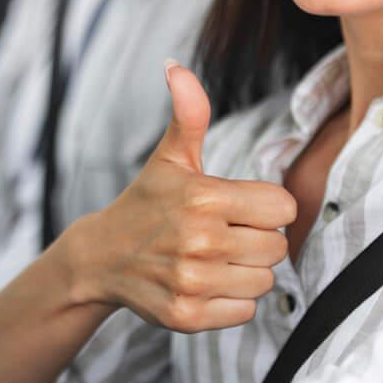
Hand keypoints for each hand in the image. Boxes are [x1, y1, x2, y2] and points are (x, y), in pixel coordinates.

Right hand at [57, 62, 294, 333]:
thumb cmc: (146, 203)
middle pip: (276, 247)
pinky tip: (204, 284)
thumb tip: (176, 66)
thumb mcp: (170, 157)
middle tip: (221, 235)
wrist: (100, 259)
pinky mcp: (187, 316)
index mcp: (204, 197)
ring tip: (213, 260)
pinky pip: (245, 311)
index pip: (282, 209)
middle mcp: (199, 241)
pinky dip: (230, 302)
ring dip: (245, 272)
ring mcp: (192, 282)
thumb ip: (189, 113)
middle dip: (255, 240)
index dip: (263, 208)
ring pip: (264, 281)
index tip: (235, 209)